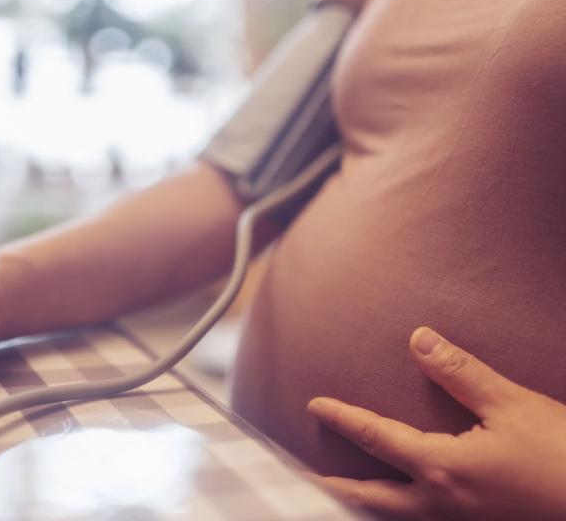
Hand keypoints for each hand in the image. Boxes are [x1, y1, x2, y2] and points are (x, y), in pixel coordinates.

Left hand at [307, 327, 565, 520]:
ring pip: (395, 518)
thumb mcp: (512, 405)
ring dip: (362, 504)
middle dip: (334, 489)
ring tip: (337, 495)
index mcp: (442, 469)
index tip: (314, 405)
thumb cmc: (564, 456)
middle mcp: (442, 504)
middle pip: (370, 498)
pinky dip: (398, 514)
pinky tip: (401, 503)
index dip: (343, 418)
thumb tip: (418, 339)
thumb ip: (460, 372)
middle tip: (302, 479)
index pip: (376, 438)